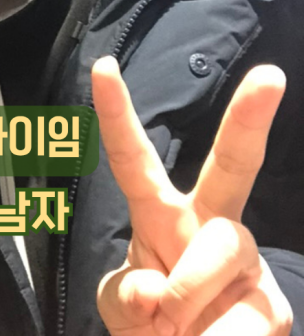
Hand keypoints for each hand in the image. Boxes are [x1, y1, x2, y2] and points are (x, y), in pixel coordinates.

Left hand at [92, 57, 292, 335]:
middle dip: (247, 119)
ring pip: (214, 254)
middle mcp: (208, 223)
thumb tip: (154, 293)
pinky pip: (239, 322)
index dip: (115, 114)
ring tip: (174, 328)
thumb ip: (125, 294)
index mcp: (158, 213)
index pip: (132, 159)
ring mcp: (244, 260)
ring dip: (183, 302)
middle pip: (230, 166)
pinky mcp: (273, 305)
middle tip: (270, 75)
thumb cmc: (150, 323)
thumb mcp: (121, 306)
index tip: (102, 66)